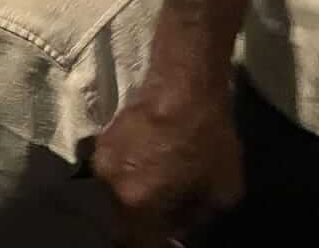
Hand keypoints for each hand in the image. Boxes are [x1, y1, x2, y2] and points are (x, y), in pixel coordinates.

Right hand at [94, 81, 243, 244]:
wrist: (184, 88)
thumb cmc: (206, 141)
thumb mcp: (220, 192)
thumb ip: (194, 219)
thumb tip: (179, 227)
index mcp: (136, 202)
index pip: (138, 241)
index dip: (155, 243)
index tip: (167, 240)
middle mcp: (109, 185)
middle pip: (121, 219)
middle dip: (139, 222)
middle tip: (161, 216)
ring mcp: (100, 160)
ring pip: (114, 194)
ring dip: (131, 197)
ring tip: (152, 189)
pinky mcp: (100, 139)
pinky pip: (113, 171)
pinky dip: (127, 175)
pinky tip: (146, 165)